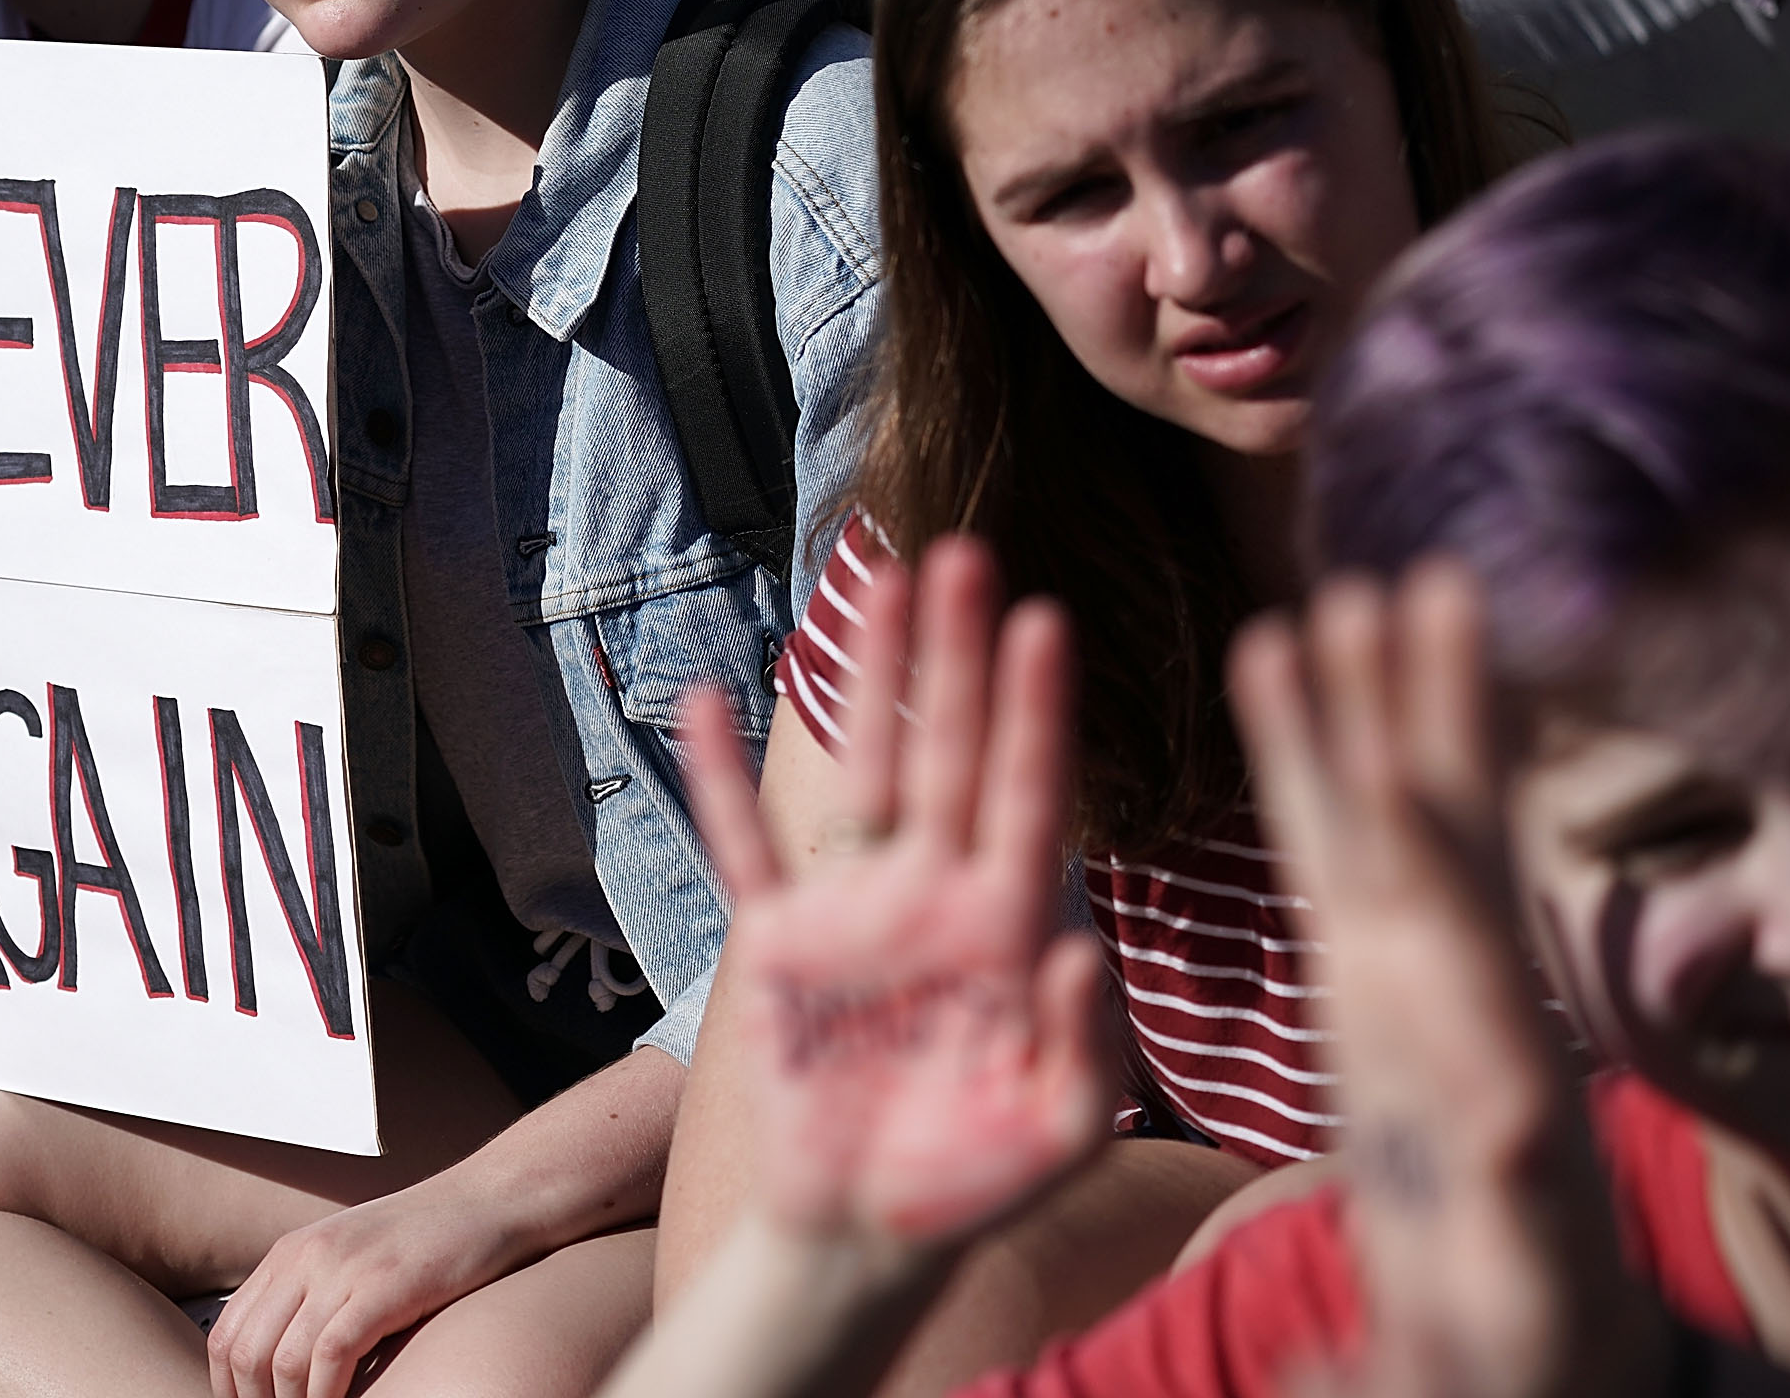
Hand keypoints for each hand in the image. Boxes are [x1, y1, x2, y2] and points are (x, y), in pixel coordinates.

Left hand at [210, 1178, 527, 1397]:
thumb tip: (282, 1364)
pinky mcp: (383, 1286)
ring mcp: (343, 1269)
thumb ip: (313, 1298)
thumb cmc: (428, 1240)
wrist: (490, 1199)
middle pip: (244, 1351)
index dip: (229, 1388)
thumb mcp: (353, 1260)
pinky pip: (331, 1355)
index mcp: (290, 1253)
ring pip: (281, 1360)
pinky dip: (325, 1396)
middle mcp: (305, 1257)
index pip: (228, 1333)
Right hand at [681, 537, 1109, 1252]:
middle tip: (965, 553)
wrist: (872, 1237)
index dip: (1034, 710)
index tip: (1044, 621)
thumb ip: (1084, 1044)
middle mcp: (934, 894)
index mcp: (1009, 926)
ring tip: (873, 581)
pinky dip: (719, 782)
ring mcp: (853, 911)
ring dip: (863, 679)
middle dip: (956, 655)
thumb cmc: (980, 1184)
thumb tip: (1083, 945)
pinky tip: (704, 706)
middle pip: (947, 749)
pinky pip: (743, 847)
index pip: (1028, 793)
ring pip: (856, 770)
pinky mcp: (780, 944)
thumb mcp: (1059, 1129)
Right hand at [1230, 566, 1670, 1397]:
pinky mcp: (1378, 971)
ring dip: (1378, 707)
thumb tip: (1340, 1377)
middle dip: (1424, 736)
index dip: (1435, 887)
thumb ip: (1405, 1357)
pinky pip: (1343, 846)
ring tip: (1354, 586)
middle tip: (1407, 597)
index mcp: (1492, 1119)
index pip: (1466, 987)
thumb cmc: (1509, 1364)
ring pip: (1403, 828)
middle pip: (1448, 860)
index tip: (1395, 790)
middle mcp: (1471, 1023)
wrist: (1551, 1346)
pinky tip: (1282, 652)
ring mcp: (1426, 985)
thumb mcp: (1461, 1370)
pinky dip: (1313, 752)